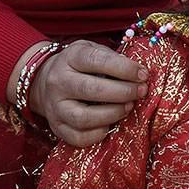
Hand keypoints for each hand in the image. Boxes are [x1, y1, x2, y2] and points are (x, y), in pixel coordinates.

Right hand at [28, 40, 147, 146]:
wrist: (45, 81)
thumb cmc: (80, 65)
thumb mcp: (92, 51)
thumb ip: (114, 58)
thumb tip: (140, 74)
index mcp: (70, 58)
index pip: (97, 61)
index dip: (124, 68)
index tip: (143, 74)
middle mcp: (58, 82)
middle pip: (90, 89)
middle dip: (122, 92)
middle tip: (141, 91)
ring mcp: (55, 107)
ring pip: (83, 117)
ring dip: (112, 114)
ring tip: (128, 107)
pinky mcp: (57, 127)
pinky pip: (77, 138)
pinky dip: (97, 135)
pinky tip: (110, 125)